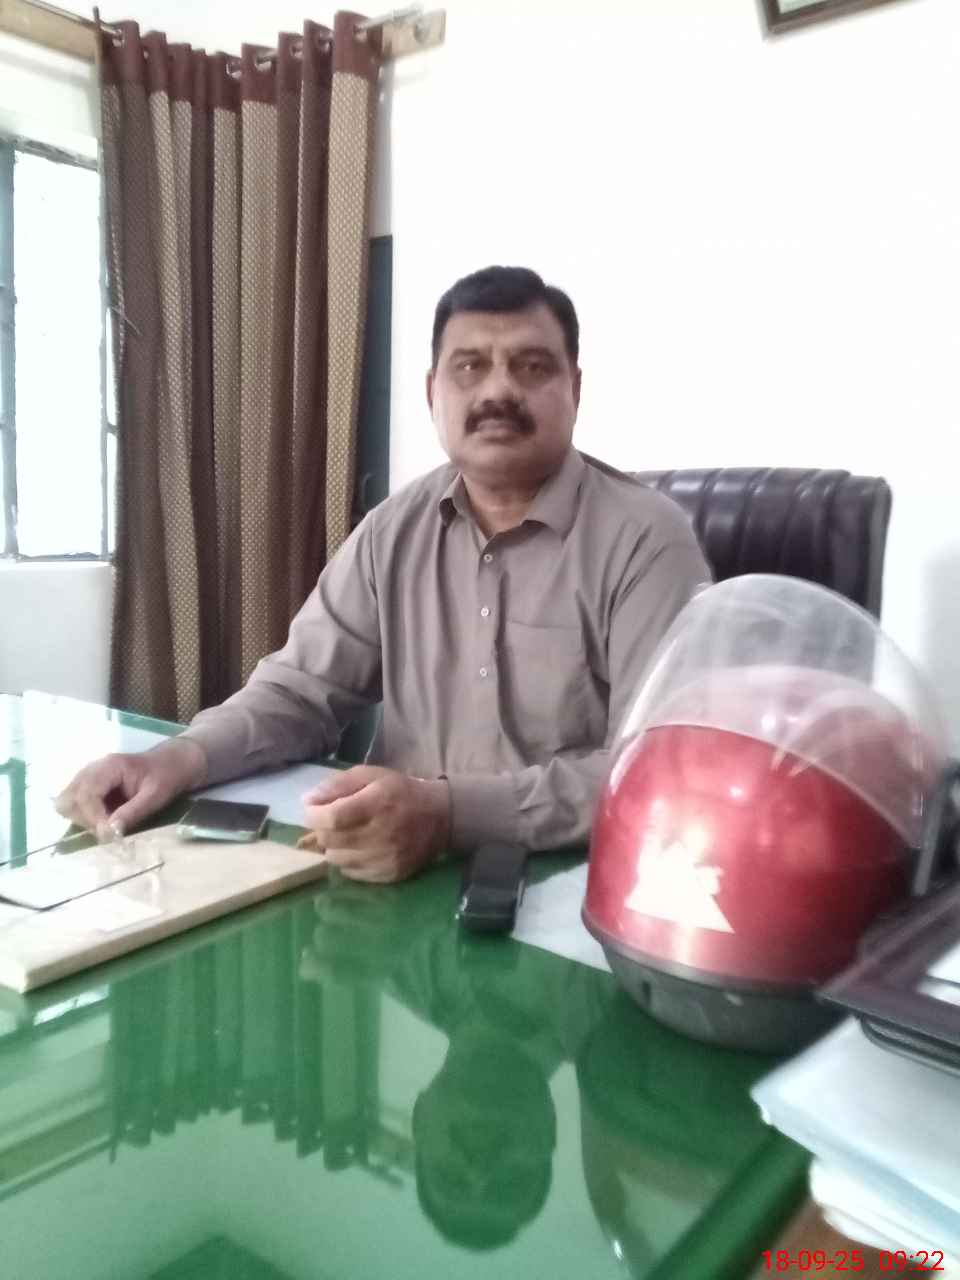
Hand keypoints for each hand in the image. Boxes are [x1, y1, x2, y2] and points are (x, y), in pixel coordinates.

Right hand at [54, 738, 207, 839]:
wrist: (172, 763)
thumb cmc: (167, 776)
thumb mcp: (155, 796)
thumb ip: (132, 813)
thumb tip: (109, 833)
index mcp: (110, 766)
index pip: (86, 793)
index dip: (93, 817)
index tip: (108, 834)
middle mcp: (93, 769)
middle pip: (70, 798)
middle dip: (86, 819)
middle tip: (108, 830)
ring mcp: (89, 776)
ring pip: (67, 802)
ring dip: (83, 819)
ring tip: (107, 825)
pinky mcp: (90, 786)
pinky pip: (75, 803)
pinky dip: (84, 816)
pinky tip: (104, 820)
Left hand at [302, 765, 450, 883]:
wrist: (440, 818)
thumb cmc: (401, 791)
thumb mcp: (371, 775)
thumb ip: (338, 784)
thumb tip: (307, 801)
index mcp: (377, 803)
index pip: (332, 818)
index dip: (314, 815)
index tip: (312, 810)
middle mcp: (381, 833)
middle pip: (330, 839)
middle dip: (321, 829)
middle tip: (329, 821)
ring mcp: (385, 858)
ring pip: (336, 858)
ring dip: (333, 845)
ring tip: (346, 833)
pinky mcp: (388, 874)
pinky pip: (350, 872)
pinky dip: (347, 860)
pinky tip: (358, 847)